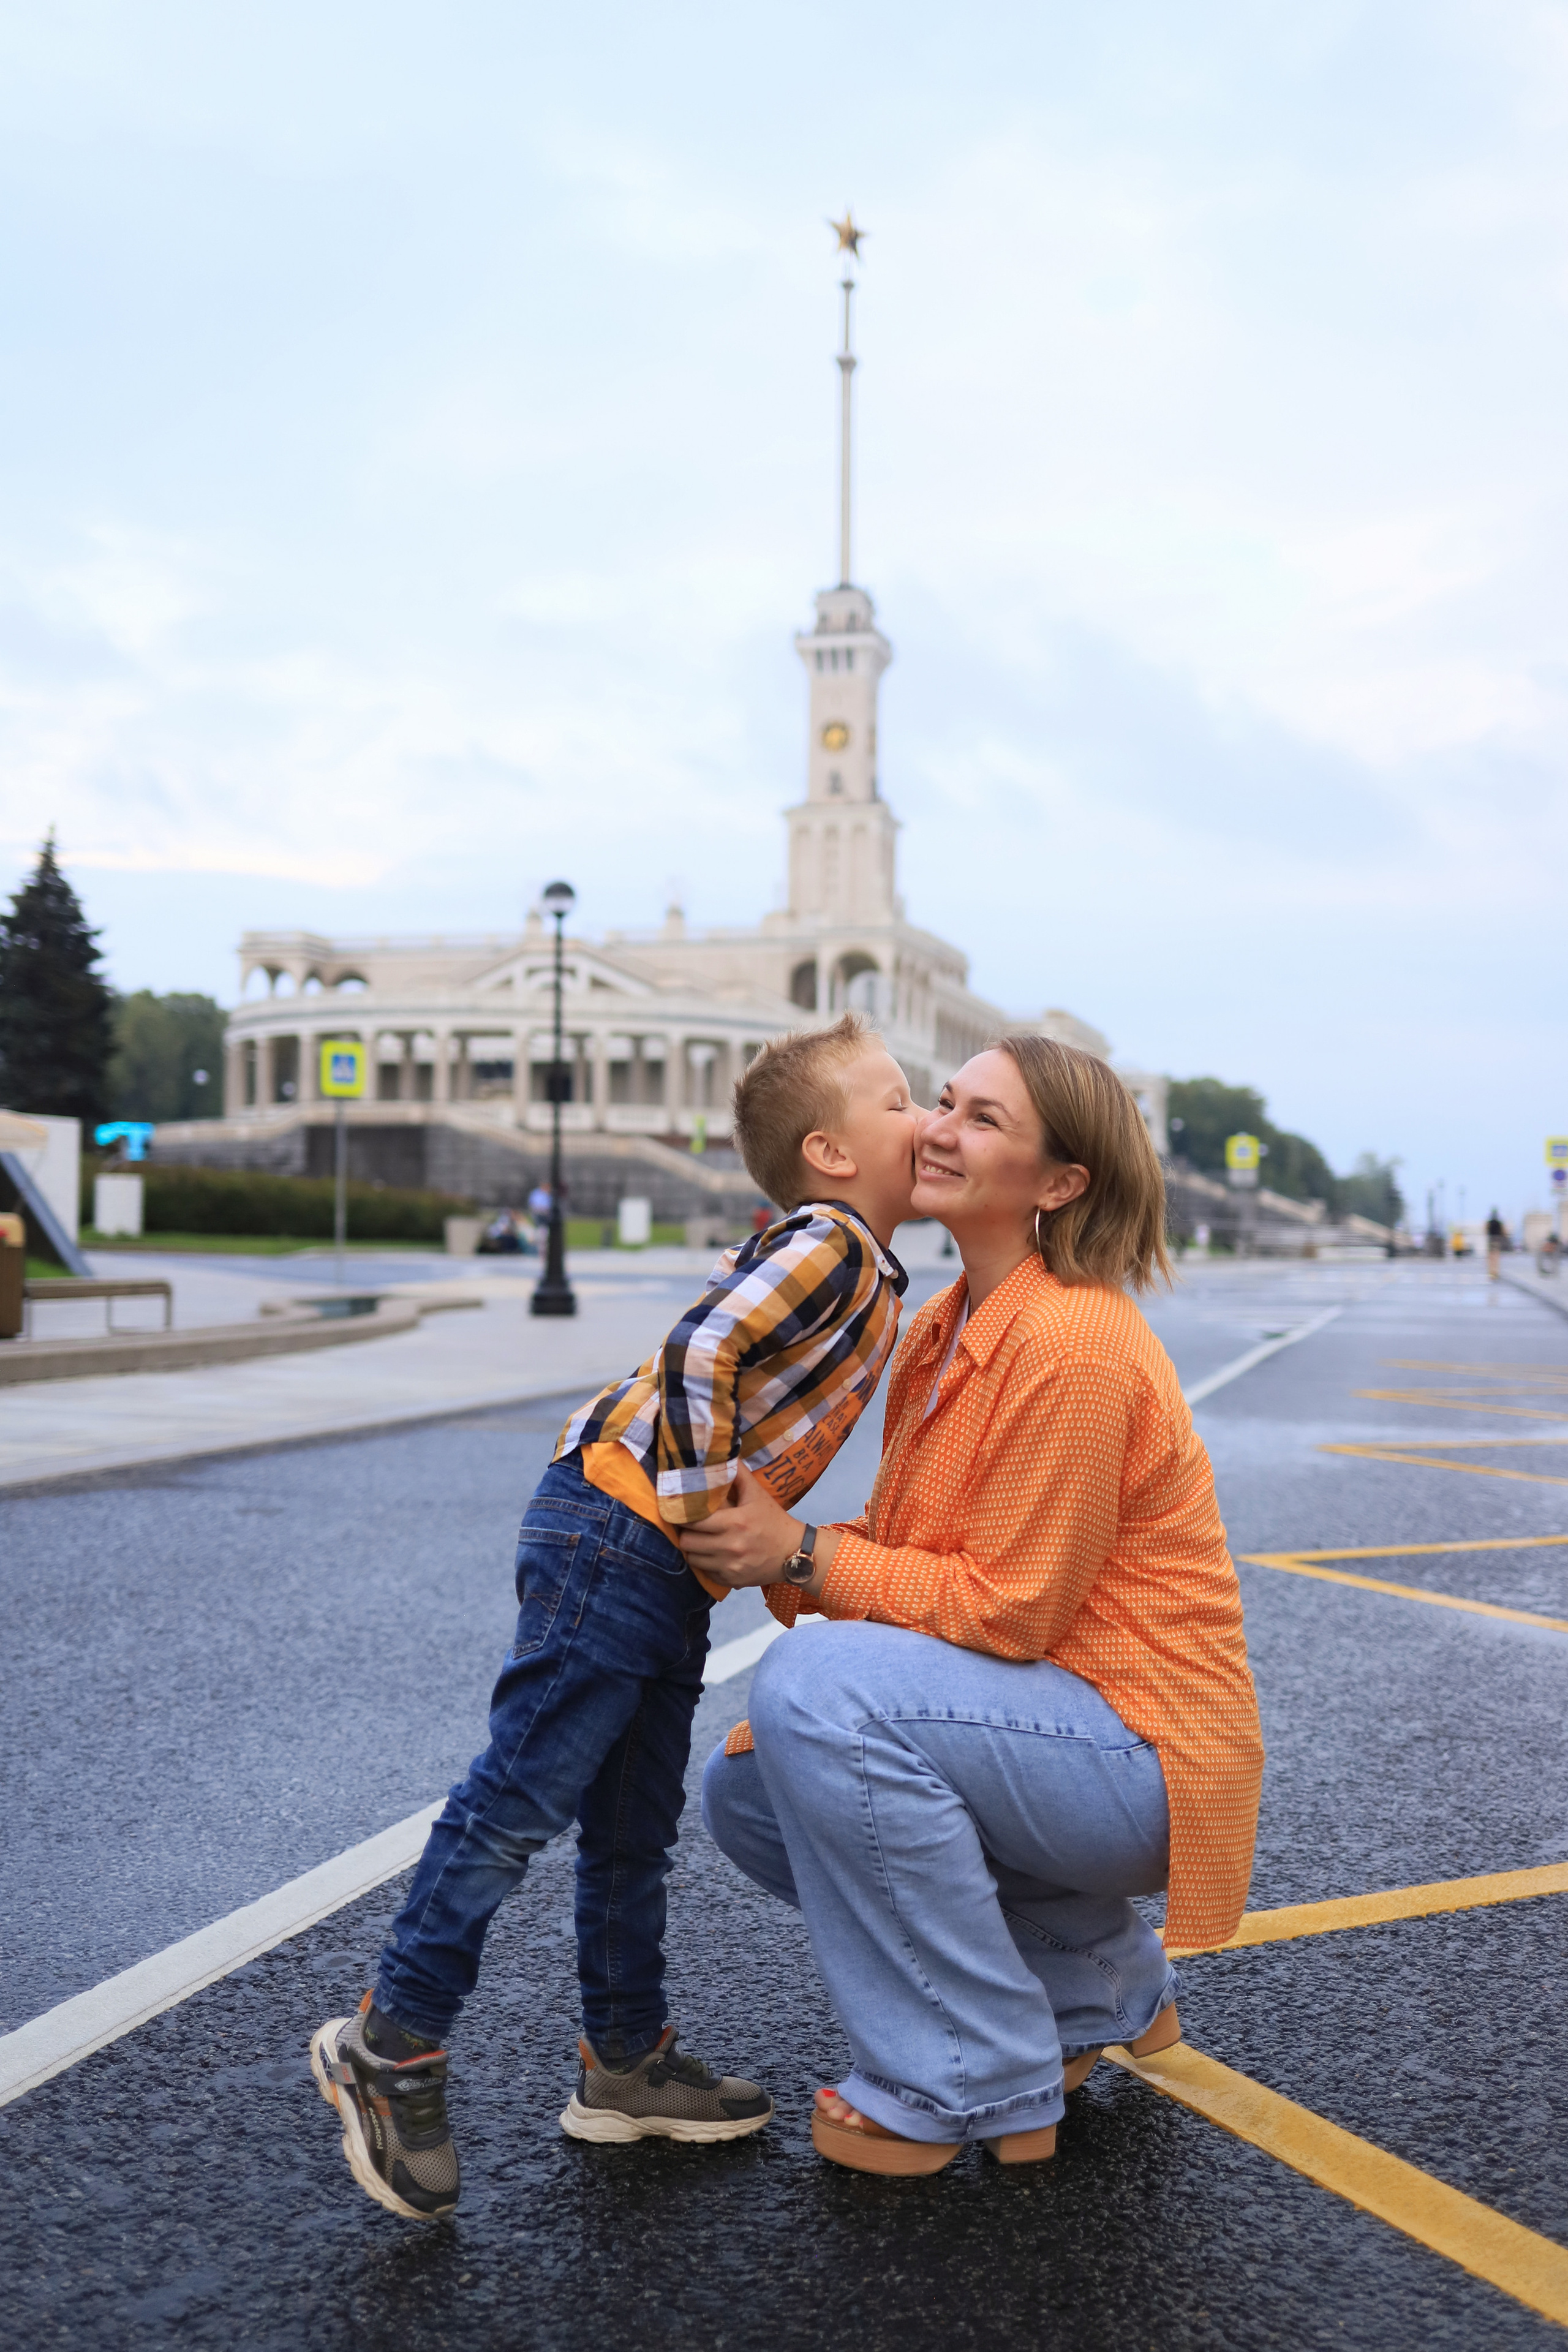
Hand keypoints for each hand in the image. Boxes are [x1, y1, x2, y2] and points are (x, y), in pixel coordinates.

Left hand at [678, 1463, 835, 1591]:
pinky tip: (714, 1555)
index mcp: (734, 1522)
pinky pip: (706, 1574)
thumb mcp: (757, 1494)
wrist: (795, 1553)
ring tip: (701, 1541)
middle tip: (691, 1527)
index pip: (693, 1522)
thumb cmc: (773, 1520)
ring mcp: (731, 1567)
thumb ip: (738, 1474)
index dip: (685, 1516)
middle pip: (687, 1543)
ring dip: (694, 1551)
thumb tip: (721, 1453)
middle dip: (687, 1534)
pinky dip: (707, 1566)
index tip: (684, 1511)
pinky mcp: (732, 1581)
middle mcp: (730, 1547)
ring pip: (693, 1561)